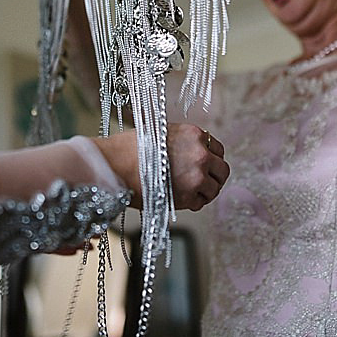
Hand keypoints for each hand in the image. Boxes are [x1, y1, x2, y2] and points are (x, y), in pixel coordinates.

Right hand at [94, 123, 228, 211]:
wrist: (113, 165)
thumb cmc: (129, 149)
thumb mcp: (160, 132)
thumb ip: (180, 141)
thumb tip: (189, 151)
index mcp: (195, 135)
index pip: (218, 149)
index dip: (211, 159)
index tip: (205, 166)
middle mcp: (201, 154)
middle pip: (223, 170)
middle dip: (214, 177)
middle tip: (204, 183)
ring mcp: (197, 176)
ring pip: (214, 189)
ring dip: (204, 192)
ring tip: (189, 193)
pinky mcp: (188, 196)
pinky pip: (200, 203)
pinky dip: (193, 203)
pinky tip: (179, 199)